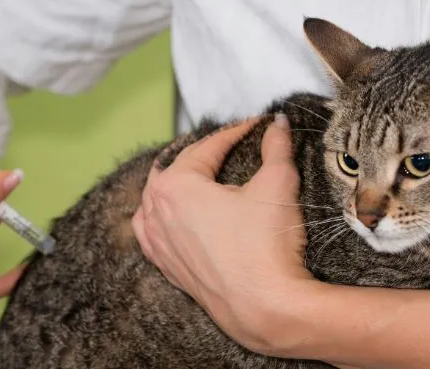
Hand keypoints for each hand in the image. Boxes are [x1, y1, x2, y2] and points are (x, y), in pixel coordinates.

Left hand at [132, 114, 312, 354]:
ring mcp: (157, 242)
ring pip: (154, 200)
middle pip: (175, 169)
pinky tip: (171, 216)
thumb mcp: (277, 184)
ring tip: (193, 175)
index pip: (207, 147)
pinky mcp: (166, 267)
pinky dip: (159, 216)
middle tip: (228, 145)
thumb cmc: (266, 244)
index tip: (256, 125)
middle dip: (201, 154)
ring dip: (173, 182)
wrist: (265, 307)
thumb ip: (276, 147)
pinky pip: (151, 232)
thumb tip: (277, 123)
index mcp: (175, 185)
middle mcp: (156, 211)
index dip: (235, 132)